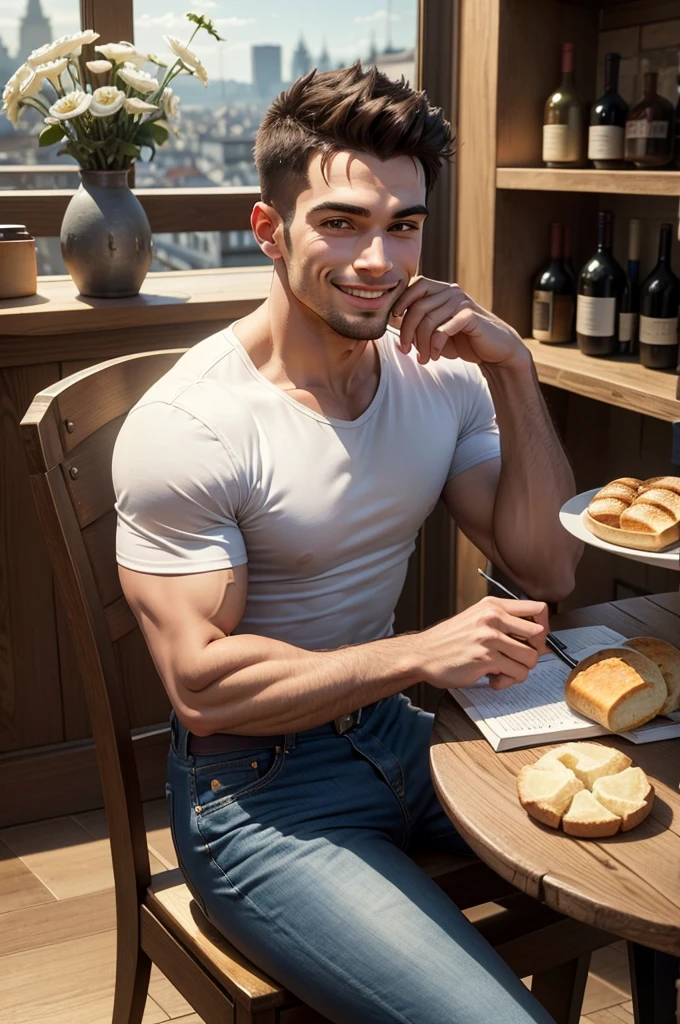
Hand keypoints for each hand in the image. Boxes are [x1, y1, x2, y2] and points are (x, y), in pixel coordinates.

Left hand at [390, 276, 528, 367]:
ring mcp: (462, 302)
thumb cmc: (463, 340)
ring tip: (424, 358)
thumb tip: (392, 321)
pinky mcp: (470, 316)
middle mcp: (451, 292)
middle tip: (406, 350)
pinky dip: (435, 345)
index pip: (415, 286)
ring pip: (429, 320)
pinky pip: (443, 329)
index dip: (401, 301)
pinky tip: (435, 355)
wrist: (494, 350)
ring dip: (421, 344)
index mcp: (442, 291)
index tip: (394, 321)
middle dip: (407, 331)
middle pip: (418, 306)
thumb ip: (418, 323)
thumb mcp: (436, 331)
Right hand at [411, 596, 548, 690]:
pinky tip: (492, 678)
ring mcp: (489, 637)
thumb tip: (539, 639)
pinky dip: (508, 681)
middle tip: (518, 658)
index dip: (543, 627)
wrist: (423, 654)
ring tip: (502, 670)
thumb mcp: (477, 619)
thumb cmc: (449, 640)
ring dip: (520, 670)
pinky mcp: (485, 658)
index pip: (538, 608)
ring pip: (531, 658)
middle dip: (534, 651)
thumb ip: (504, 623)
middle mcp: (493, 617)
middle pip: (539, 634)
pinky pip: (516, 673)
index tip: (533, 639)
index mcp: (493, 605)